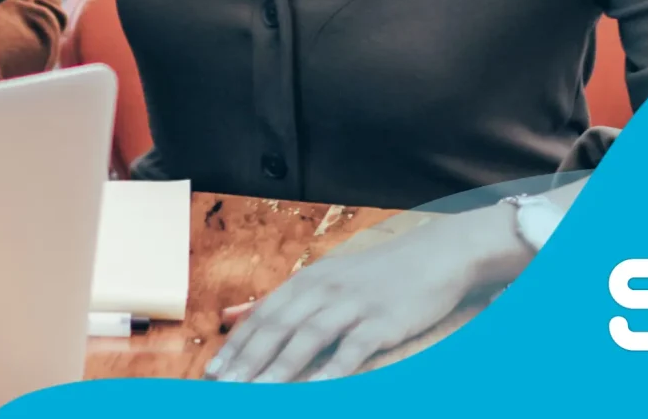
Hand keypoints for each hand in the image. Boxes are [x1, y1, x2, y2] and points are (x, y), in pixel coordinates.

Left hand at [206, 203, 528, 381]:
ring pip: (308, 337)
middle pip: (277, 327)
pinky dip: (333, 368)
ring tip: (258, 392)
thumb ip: (281, 300)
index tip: (214, 373)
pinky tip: (316, 387)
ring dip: (281, 367)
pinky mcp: (382, 320)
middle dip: (248, 360)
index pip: (262, 316)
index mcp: (306, 281)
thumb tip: (232, 315)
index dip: (237, 346)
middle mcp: (323, 290)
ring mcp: (353, 304)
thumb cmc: (376, 274)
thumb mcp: (324, 278)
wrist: (433, 256)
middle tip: (225, 387)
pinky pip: (353, 347)